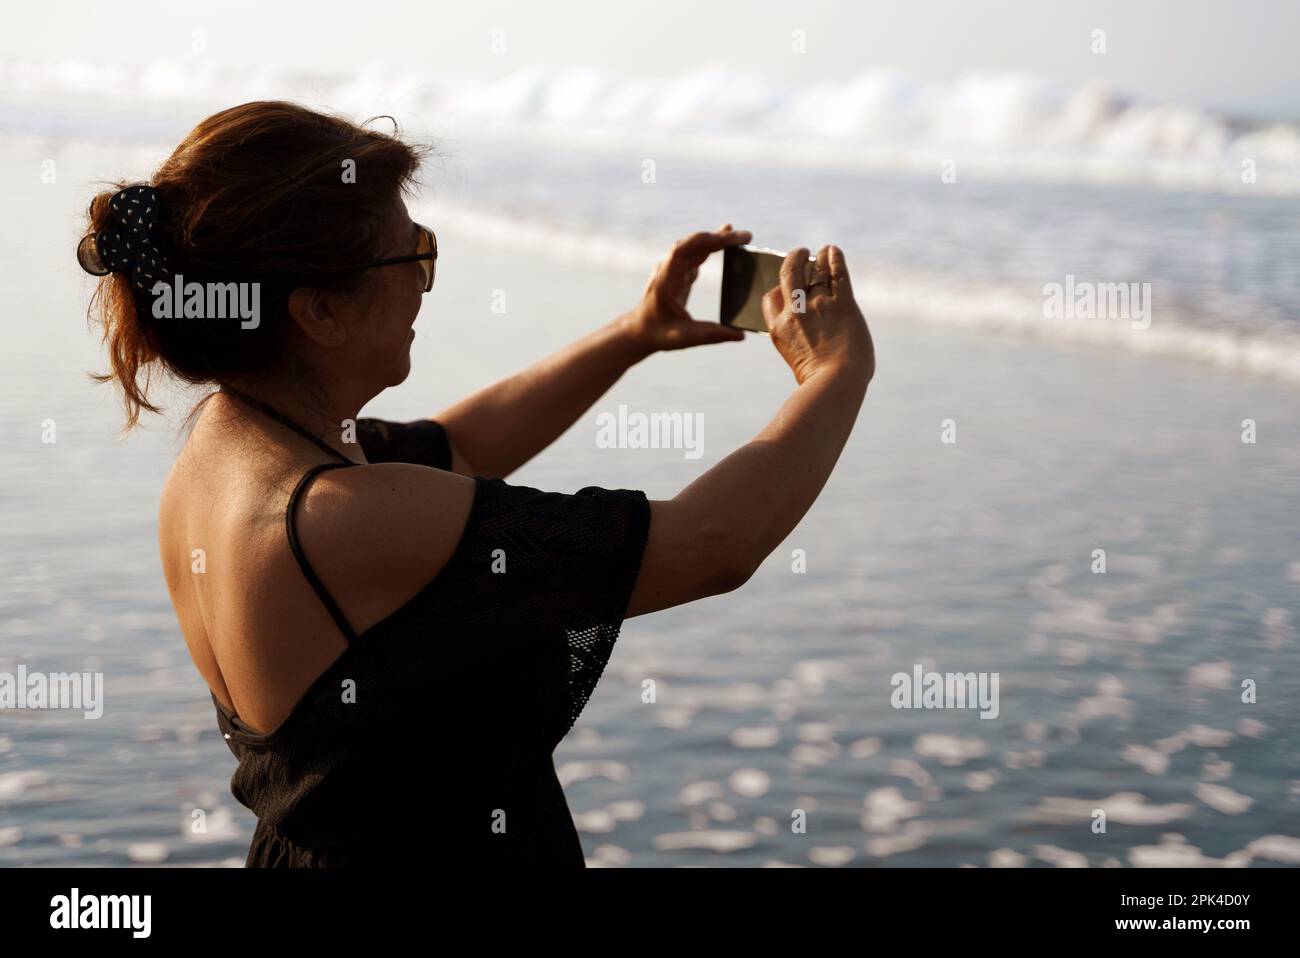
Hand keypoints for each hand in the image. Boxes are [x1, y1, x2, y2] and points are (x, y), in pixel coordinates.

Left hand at [620, 224, 751, 355]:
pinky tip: (728, 245)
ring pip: (695, 247)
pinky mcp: (679, 273)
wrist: (639, 332)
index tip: (727, 236)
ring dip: (717, 241)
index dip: (704, 240)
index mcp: (665, 280)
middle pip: (692, 244)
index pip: (682, 250)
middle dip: (719, 238)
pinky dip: (712, 248)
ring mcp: (673, 269)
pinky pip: (696, 255)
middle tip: (746, 237)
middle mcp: (668, 270)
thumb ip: (712, 336)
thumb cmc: (657, 334)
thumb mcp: (684, 338)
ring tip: (742, 238)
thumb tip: (740, 335)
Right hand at [761, 245, 873, 386]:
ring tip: (822, 251)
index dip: (778, 289)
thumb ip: (799, 342)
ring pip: (814, 269)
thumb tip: (812, 337)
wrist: (835, 384)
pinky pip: (837, 273)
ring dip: (817, 257)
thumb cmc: (818, 382)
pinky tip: (833, 251)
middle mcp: (795, 312)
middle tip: (800, 254)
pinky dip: (834, 258)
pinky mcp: (842, 304)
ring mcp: (818, 305)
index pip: (771, 298)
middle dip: (792, 260)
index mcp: (778, 329)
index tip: (786, 287)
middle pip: (788, 274)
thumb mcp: (796, 360)